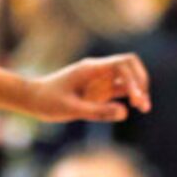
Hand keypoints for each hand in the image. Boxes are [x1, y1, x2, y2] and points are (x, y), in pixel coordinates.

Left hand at [24, 54, 151, 123]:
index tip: (134, 97)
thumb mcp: (70, 109)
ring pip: (126, 78)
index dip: (134, 78)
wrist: (31, 99)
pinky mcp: (97, 90)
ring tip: (145, 108)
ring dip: (138, 89)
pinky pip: (118, 89)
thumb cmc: (47, 102)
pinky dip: (129, 96)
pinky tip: (134, 108)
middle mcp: (97, 71)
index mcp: (91, 69)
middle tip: (142, 103)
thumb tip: (125, 113)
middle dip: (140, 81)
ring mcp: (98, 80)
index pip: (122, 63)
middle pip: (129, 66)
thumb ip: (97, 111)